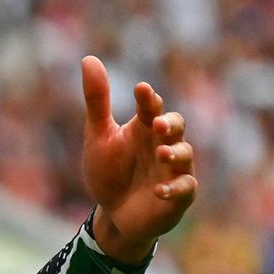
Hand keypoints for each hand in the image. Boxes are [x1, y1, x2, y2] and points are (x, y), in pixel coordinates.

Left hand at [79, 55, 196, 262]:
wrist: (114, 215)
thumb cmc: (109, 172)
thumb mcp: (98, 137)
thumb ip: (97, 101)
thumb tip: (88, 59)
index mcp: (144, 128)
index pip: (151, 107)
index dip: (148, 99)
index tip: (140, 90)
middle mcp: (163, 144)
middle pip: (176, 126)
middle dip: (171, 124)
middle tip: (158, 124)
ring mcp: (173, 169)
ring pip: (185, 154)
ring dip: (175, 153)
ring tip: (161, 154)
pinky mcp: (178, 195)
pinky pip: (185, 188)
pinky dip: (174, 188)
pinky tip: (158, 190)